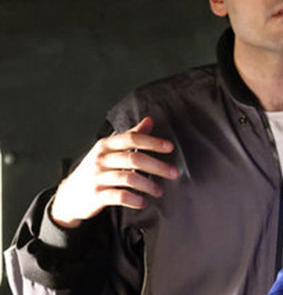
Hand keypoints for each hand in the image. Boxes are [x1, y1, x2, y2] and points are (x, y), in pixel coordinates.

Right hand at [50, 117, 177, 228]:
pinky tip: (143, 202)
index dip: (152, 142)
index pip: (131, 139)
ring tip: (159, 191)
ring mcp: (97, 178)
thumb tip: (149, 121)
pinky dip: (135, 199)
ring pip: (129, 179)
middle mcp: (100, 160)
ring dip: (148, 185)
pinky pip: (119, 196)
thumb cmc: (95, 170)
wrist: (68, 196)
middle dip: (157, 166)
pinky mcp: (96, 195)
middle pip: (134, 159)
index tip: (170, 147)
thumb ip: (130, 136)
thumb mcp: (108, 150)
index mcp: (105, 145)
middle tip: (173, 173)